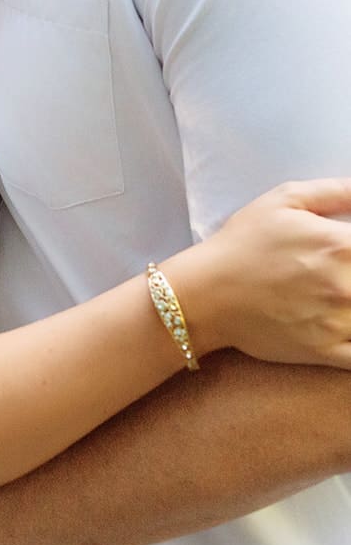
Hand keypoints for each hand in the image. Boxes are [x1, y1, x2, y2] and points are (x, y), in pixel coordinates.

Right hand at [176, 178, 350, 367]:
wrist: (207, 293)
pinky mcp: (328, 352)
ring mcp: (339, 323)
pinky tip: (347, 322)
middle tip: (342, 274)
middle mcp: (347, 287)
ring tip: (340, 294)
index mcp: (341, 246)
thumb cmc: (244, 242)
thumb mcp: (285, 199)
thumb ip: (336, 192)